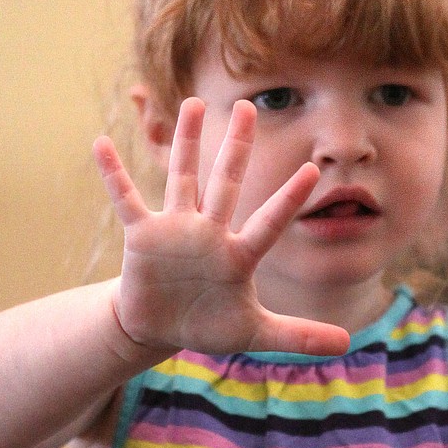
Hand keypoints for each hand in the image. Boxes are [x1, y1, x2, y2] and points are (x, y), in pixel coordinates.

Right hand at [95, 97, 349, 357]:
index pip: (269, 223)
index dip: (289, 199)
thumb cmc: (209, 324)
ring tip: (194, 104)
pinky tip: (100, 143)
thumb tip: (346, 343)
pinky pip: (126, 199)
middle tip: (249, 106)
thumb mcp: (254, 333)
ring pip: (183, 178)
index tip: (313, 170)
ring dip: (188, 143)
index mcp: (238, 255)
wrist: (160, 328)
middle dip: (237, 147)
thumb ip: (298, 335)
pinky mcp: (143, 235)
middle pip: (227, 183)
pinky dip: (114, 174)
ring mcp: (176, 229)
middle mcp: (209, 232)